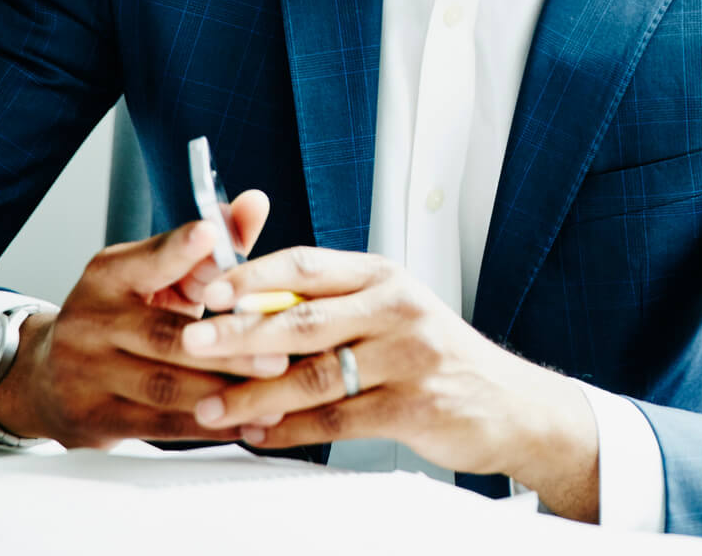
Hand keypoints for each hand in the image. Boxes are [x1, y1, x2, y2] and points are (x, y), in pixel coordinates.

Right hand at [0, 192, 279, 447]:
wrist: (48, 378)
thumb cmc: (124, 316)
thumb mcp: (158, 274)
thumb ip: (210, 246)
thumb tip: (255, 203)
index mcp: (109, 276)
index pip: (147, 260)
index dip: (179, 249)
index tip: (209, 236)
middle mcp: (92, 321)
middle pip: (164, 334)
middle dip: (226, 346)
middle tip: (277, 354)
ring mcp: (87, 373)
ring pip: (164, 385)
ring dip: (224, 391)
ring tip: (273, 390)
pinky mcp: (96, 418)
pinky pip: (159, 425)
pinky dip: (209, 426)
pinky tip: (249, 423)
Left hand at [180, 248, 600, 520]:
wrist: (509, 403)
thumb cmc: (435, 357)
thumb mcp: (389, 312)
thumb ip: (330, 307)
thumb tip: (246, 307)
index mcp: (383, 276)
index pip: (307, 265)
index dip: (252, 275)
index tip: (206, 289)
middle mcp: (396, 308)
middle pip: (303, 319)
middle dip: (239, 332)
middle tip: (192, 342)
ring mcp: (409, 357)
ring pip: (313, 377)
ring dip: (254, 395)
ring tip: (211, 406)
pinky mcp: (414, 406)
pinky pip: (337, 419)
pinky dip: (291, 431)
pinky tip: (260, 435)